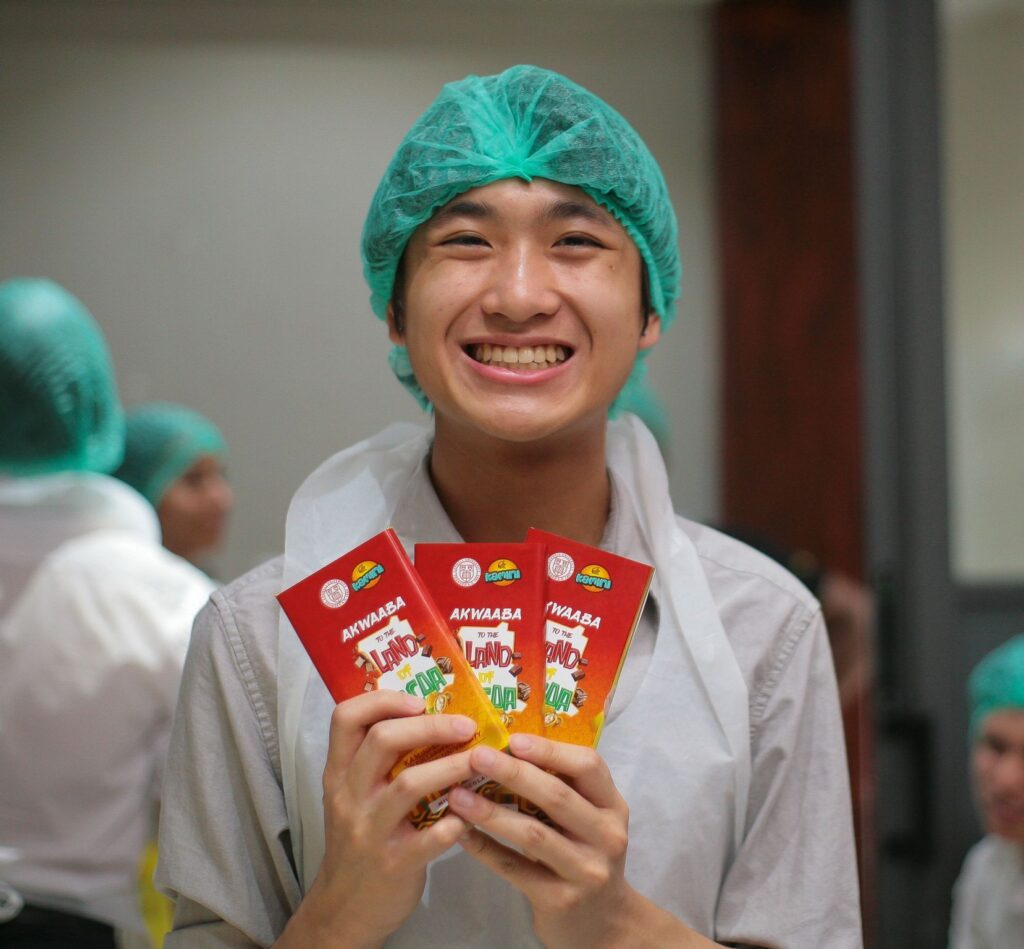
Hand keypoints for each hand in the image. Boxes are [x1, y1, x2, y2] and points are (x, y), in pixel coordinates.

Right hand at [276, 689, 476, 948]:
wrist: (346, 907)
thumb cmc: (361, 837)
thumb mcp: (354, 794)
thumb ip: (377, 759)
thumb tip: (432, 713)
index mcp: (339, 772)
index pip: (345, 717)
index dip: (383, 700)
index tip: (420, 701)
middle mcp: (350, 795)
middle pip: (382, 740)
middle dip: (431, 726)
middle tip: (467, 726)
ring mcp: (370, 830)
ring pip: (409, 784)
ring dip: (451, 766)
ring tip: (480, 760)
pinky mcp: (394, 862)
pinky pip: (429, 838)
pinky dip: (455, 822)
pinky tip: (470, 815)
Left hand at [448, 733, 711, 947]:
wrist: (602, 923)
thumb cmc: (584, 852)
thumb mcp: (588, 817)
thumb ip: (563, 786)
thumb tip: (507, 745)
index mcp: (612, 805)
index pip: (589, 766)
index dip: (550, 750)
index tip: (513, 738)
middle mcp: (606, 836)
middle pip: (557, 796)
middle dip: (513, 773)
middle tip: (476, 757)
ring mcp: (585, 871)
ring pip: (533, 834)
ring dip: (491, 812)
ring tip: (457, 795)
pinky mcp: (560, 900)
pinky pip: (515, 869)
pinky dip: (485, 849)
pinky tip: (461, 833)